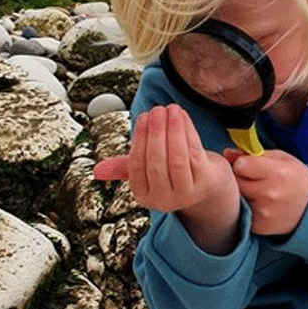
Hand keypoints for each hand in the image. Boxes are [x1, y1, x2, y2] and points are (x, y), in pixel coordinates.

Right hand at [93, 104, 240, 253]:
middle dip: (156, 133)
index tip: (142, 117)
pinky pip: (194, 153)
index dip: (140, 139)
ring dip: (173, 131)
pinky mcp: (206, 182)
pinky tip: (183, 117)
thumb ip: (127, 167)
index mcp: (144, 196)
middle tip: (156, 110)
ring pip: (177, 158)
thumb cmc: (175, 172)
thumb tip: (97, 171)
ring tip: (171, 109)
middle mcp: (164, 199)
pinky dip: (188, 132)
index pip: (137, 166)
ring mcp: (186, 193)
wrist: (210, 185)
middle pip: (156, 163)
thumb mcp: (150, 171)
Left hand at [223, 148, 307, 235]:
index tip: (249, 167)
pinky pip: (240, 213)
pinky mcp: (259, 226)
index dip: (242, 164)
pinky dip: (245, 209)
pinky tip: (258, 205)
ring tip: (255, 192)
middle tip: (251, 180)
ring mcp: (263, 212)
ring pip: (236, 199)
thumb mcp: (282, 159)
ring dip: (241, 195)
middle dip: (240, 179)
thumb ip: (253, 154)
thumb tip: (227, 153)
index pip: (240, 165)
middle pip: (235, 182)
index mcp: (276, 172)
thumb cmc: (296, 179)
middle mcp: (269, 193)